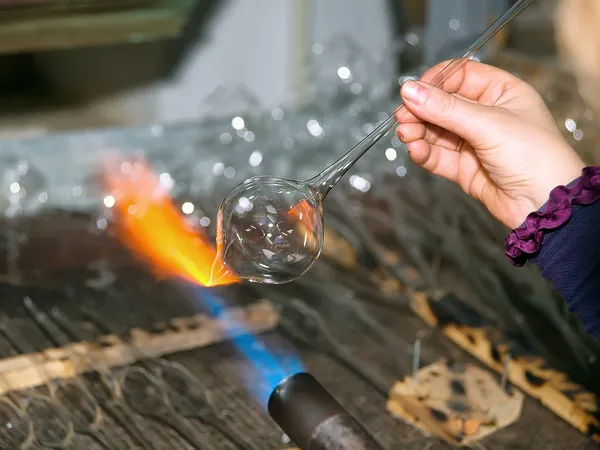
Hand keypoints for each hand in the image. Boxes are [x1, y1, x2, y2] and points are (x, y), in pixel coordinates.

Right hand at [395, 60, 584, 229]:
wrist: (544, 204)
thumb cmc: (534, 156)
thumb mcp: (488, 125)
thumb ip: (445, 109)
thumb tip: (410, 91)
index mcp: (501, 93)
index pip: (460, 75)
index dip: (435, 81)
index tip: (414, 90)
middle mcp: (486, 115)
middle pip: (443, 104)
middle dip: (421, 110)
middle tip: (402, 116)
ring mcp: (474, 142)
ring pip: (436, 131)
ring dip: (418, 132)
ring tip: (405, 134)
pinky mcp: (464, 168)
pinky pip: (437, 156)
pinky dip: (424, 152)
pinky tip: (415, 149)